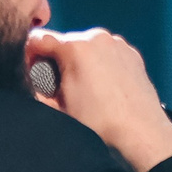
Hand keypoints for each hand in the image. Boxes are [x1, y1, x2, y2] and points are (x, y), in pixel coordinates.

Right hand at [25, 27, 171, 171]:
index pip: (37, 39)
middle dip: (57, 62)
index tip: (34, 77)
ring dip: (79, 63)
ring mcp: (118, 44)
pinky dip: (100, 65)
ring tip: (85, 90)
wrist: (142, 133)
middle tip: (61, 89)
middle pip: (63, 43)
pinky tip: (104, 87)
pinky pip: (106, 53)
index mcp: (75, 46)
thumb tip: (30, 78)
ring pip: (86, 47)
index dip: (29, 58)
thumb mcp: (57, 107)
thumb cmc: (100, 123)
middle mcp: (97, 37)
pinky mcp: (132, 54)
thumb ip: (36, 87)